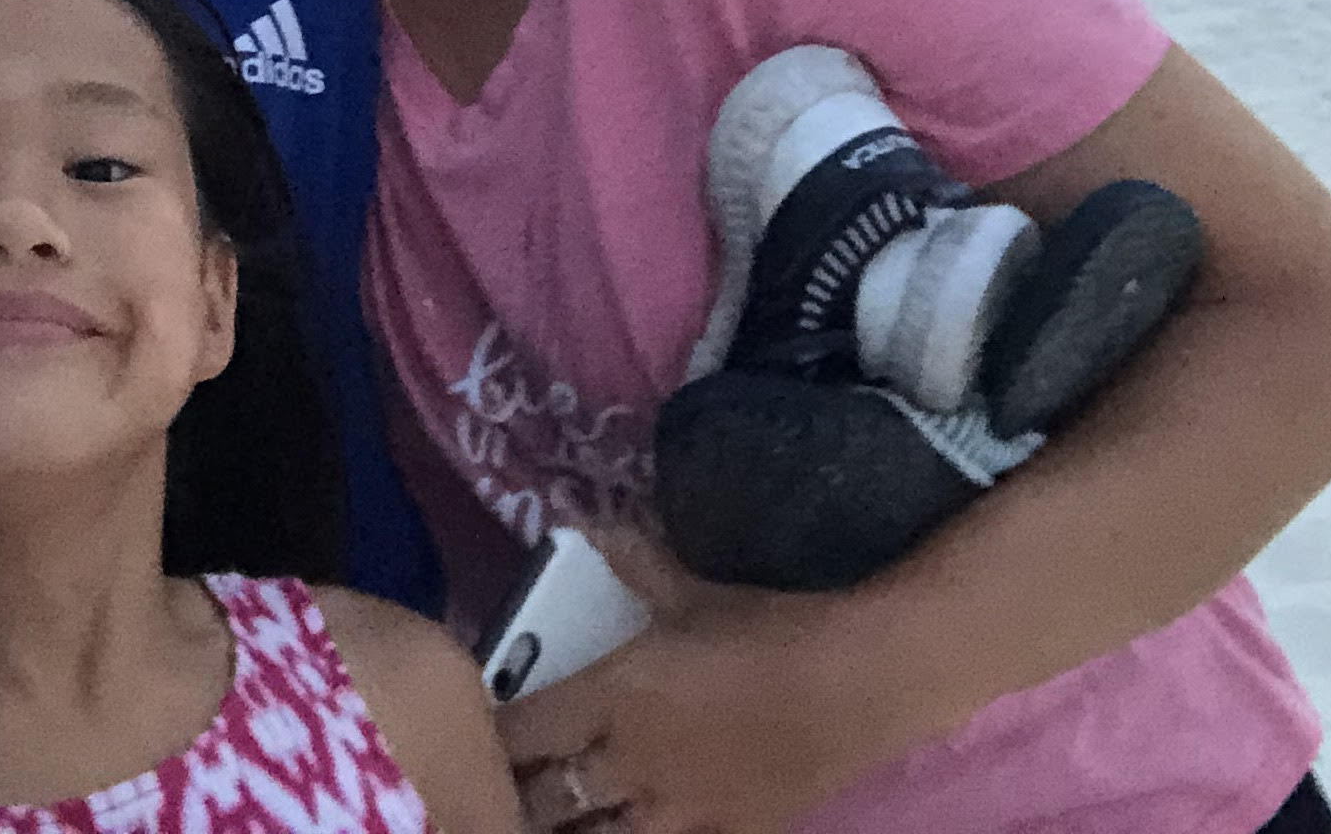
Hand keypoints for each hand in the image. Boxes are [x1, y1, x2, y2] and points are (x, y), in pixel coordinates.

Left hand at [493, 529, 876, 833]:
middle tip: (496, 788)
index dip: (487, 740)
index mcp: (611, 698)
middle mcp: (631, 765)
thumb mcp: (691, 588)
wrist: (862, 680)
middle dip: (515, 798)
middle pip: (543, 803)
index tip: (467, 733)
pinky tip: (627, 826)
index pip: (517, 734)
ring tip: (556, 815)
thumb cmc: (769, 627)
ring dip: (570, 827)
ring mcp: (678, 813)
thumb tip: (589, 526)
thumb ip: (632, 562)